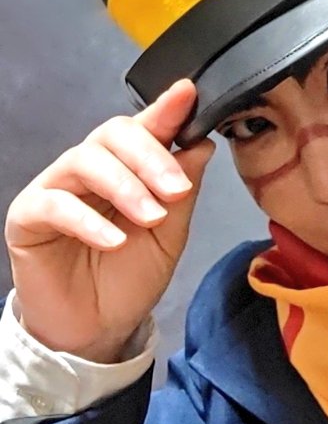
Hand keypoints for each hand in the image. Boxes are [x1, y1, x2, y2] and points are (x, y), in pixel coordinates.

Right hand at [4, 80, 214, 362]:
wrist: (96, 329)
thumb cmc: (130, 277)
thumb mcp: (169, 235)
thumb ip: (182, 190)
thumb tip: (202, 145)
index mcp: (128, 167)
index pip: (145, 127)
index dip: (166, 108)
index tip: (187, 94)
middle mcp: (91, 168)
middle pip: (114, 133)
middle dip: (152, 157)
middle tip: (177, 190)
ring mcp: (57, 188)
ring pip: (86, 160)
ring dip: (126, 187)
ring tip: (152, 217)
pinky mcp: (29, 217)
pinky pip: (55, 204)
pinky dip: (89, 220)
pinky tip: (114, 240)